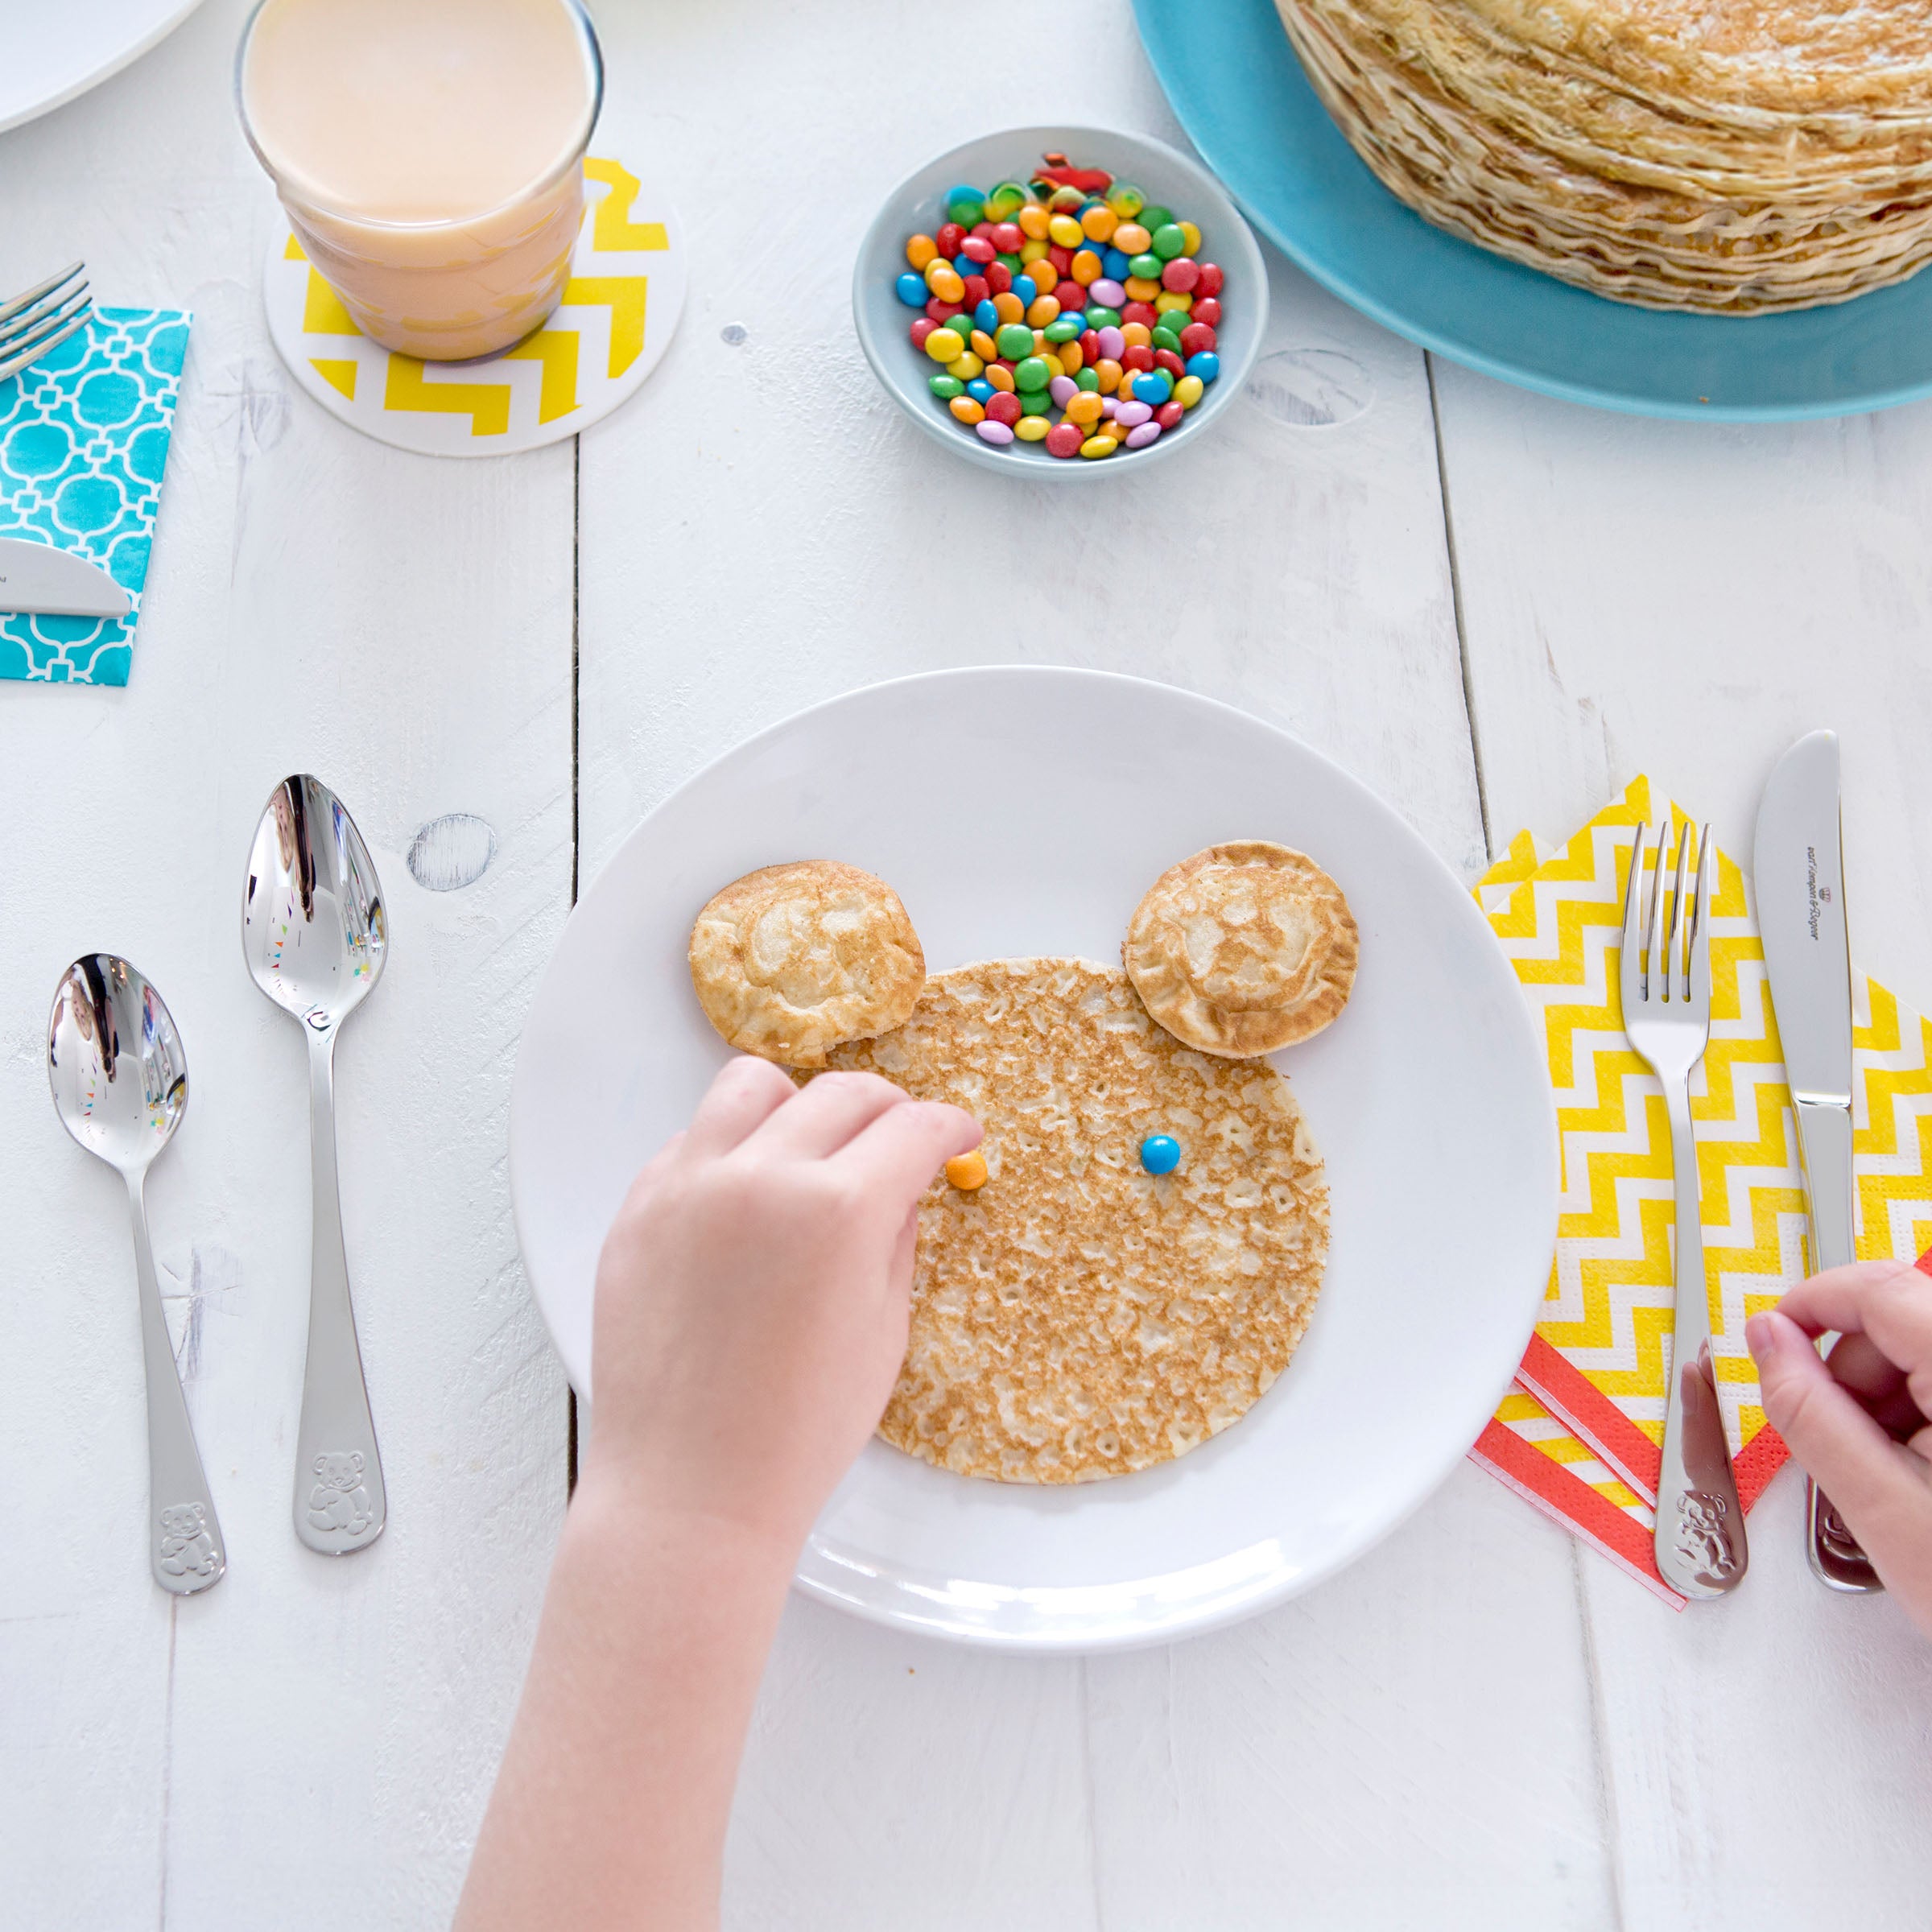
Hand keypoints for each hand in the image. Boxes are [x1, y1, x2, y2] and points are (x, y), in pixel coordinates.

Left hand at [583, 1056, 978, 1555]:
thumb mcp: (883, 1332)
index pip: (914, 1127)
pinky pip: (690, 1140)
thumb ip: (897, 1239)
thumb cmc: (796, 1434)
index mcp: (839, 1210)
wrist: (690, 1491)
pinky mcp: (637, 1210)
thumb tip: (903, 1185)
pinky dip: (729, 1150)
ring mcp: (688, 1186)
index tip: (959, 1135)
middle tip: (901, 1138)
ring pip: (750, 1085)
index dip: (950, 1126)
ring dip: (797, 1105)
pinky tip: (747, 1198)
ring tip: (811, 1147)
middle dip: (889, 1109)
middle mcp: (760, 1177)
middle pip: (843, 1092)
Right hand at [1747, 1256, 1931, 1633]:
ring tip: (1897, 1482)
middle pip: (1898, 1325)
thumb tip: (1766, 1342)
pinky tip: (1927, 1481)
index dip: (1812, 1302)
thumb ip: (1809, 1411)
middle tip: (1846, 1450)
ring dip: (1887, 1408)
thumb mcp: (1880, 1506)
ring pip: (1921, 1359)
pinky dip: (1921, 1424)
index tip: (1772, 1335)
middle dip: (1850, 1378)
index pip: (1880, 1289)